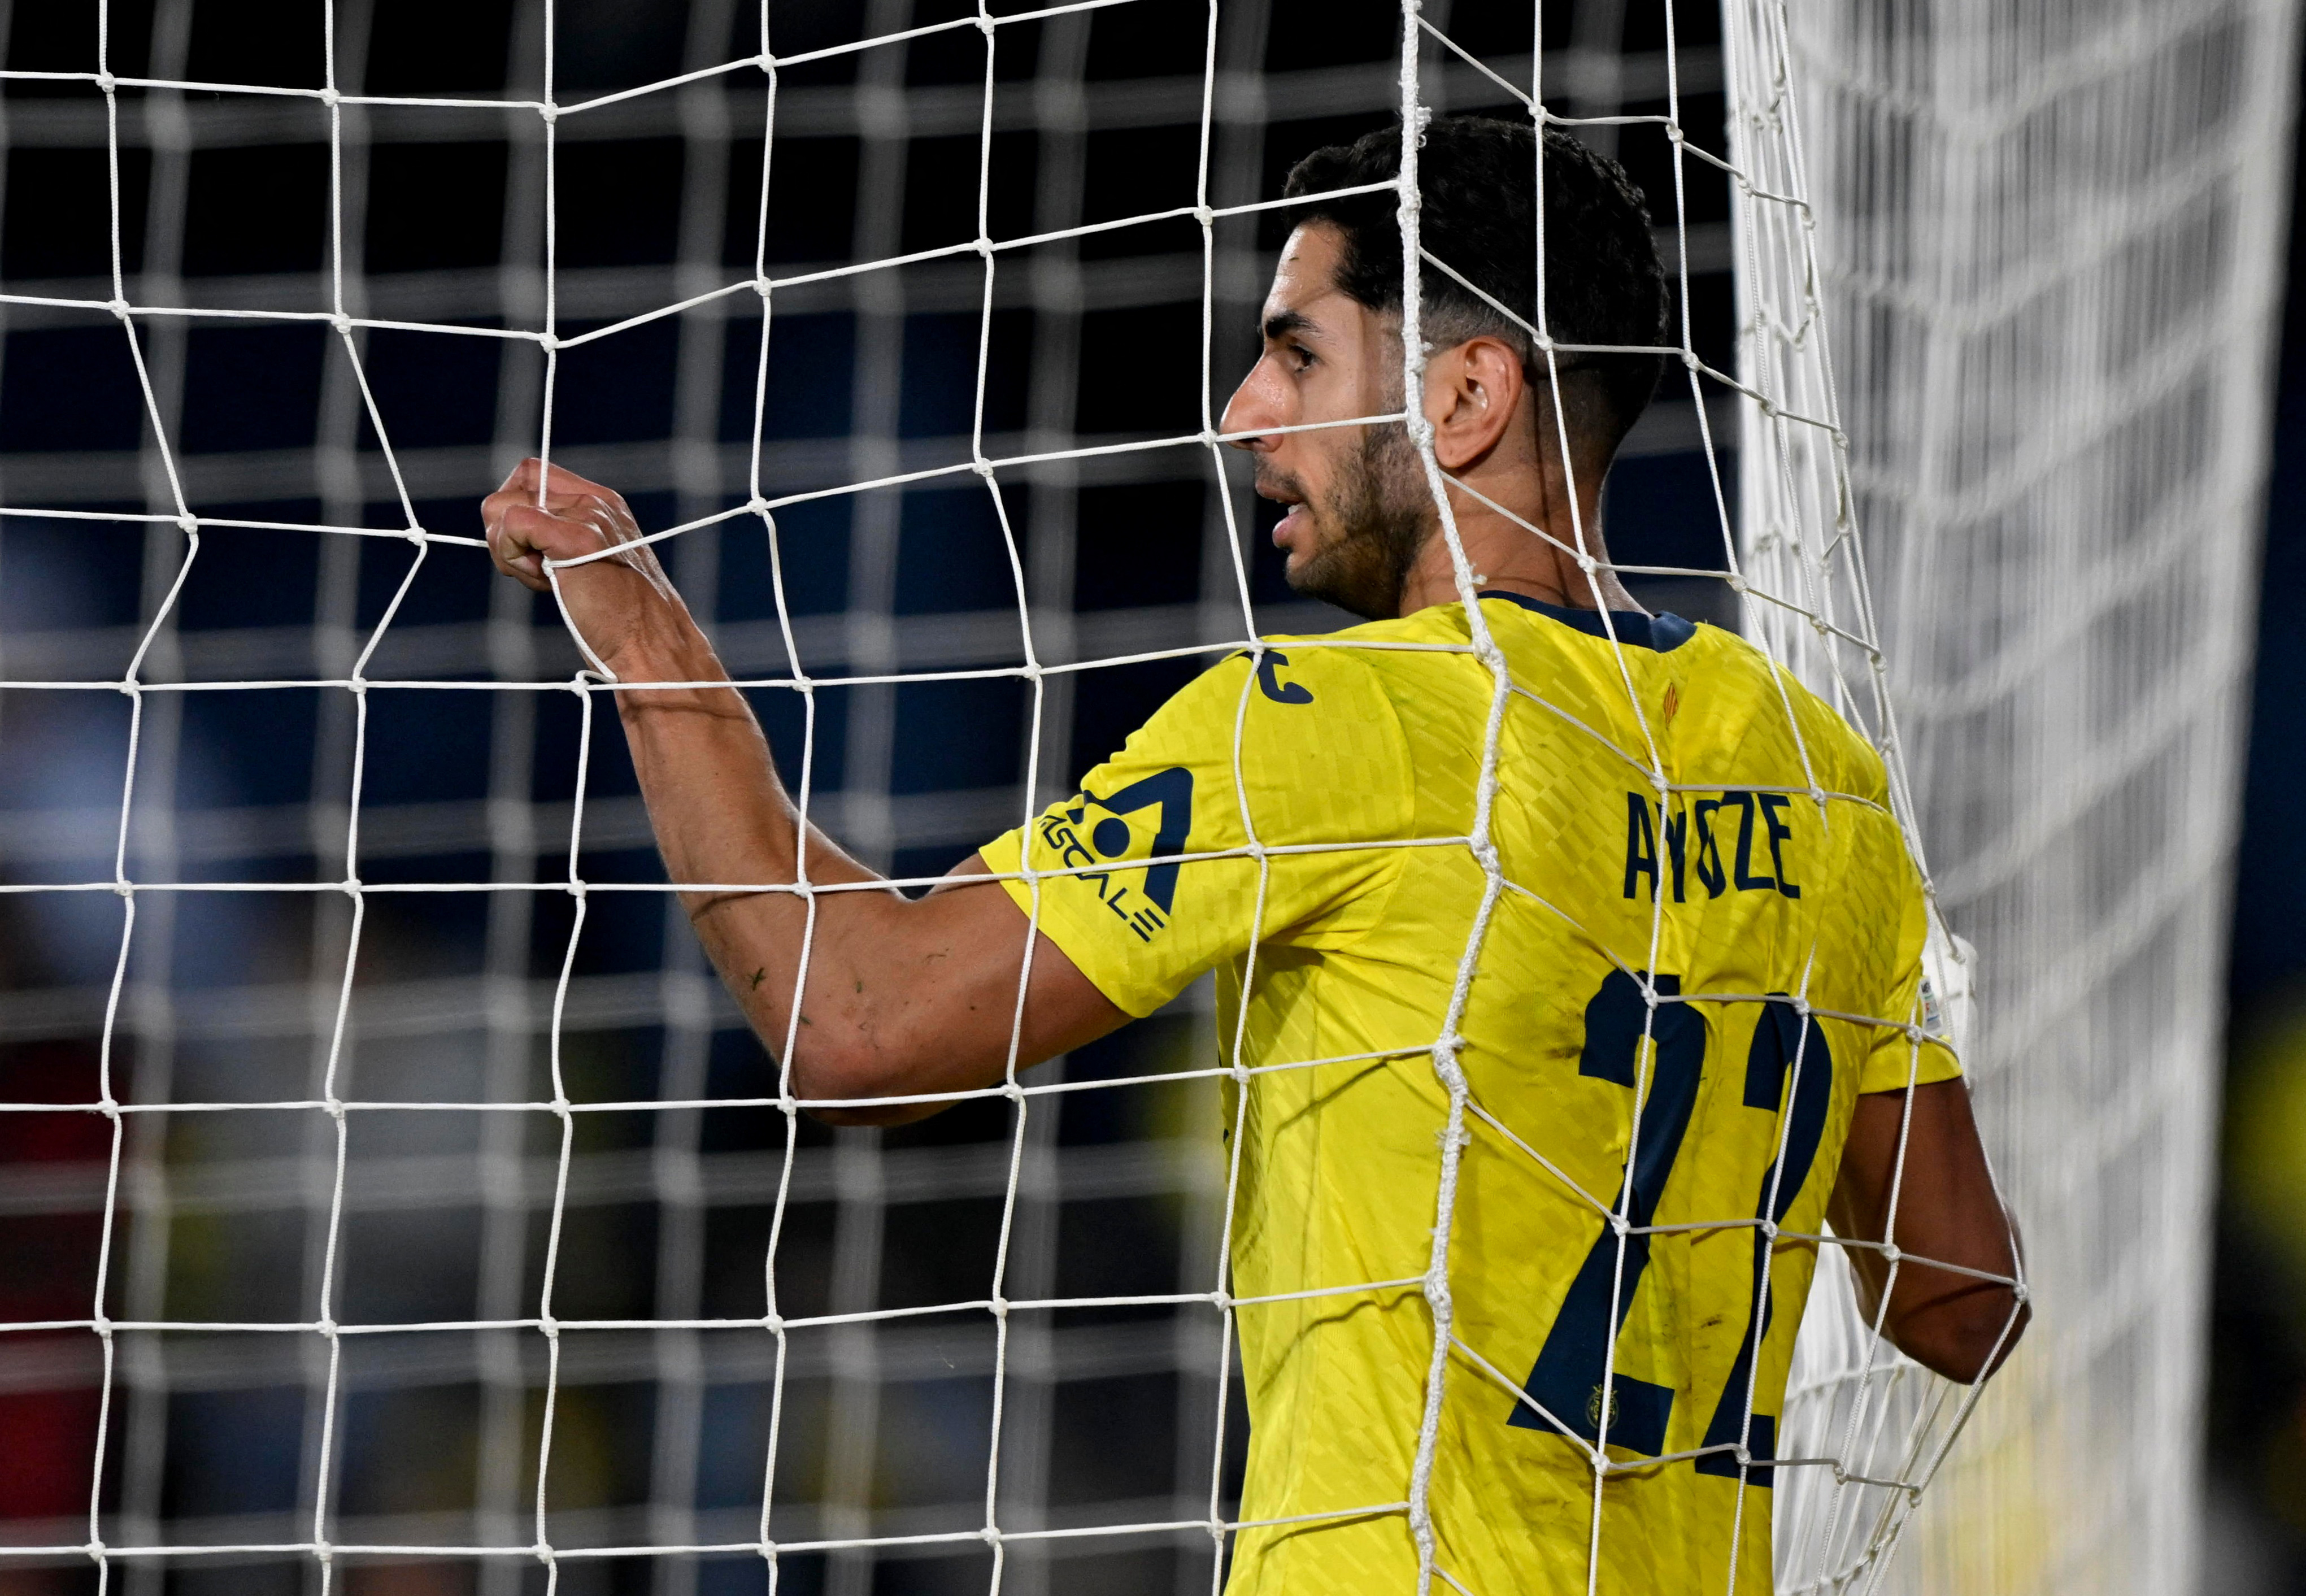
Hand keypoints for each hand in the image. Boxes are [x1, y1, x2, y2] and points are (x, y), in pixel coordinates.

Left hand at [483, 458, 696, 674]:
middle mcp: (595, 502)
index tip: (534, 552)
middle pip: (509, 488)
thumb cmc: (618, 619)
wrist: (648, 646)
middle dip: (503, 533)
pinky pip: (511, 524)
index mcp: (601, 503)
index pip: (530, 475)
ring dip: (506, 550)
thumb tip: (508, 529)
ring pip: (502, 506)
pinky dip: (511, 557)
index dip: (514, 510)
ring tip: (544, 580)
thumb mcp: (591, 563)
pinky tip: (542, 582)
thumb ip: (559, 536)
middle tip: (533, 569)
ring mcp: (588, 516)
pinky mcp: (576, 538)